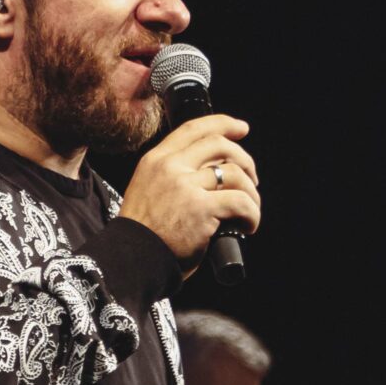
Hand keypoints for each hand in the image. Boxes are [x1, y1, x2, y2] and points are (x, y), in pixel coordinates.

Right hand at [117, 114, 260, 270]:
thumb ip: (171, 176)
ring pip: (235, 174)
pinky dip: (251, 214)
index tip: (241, 128)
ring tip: (250, 209)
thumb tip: (212, 172)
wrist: (132, 260)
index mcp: (156, 160)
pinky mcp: (201, 208)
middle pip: (219, 145)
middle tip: (252, 179)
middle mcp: (170, 167)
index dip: (223, 124)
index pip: (194, 129)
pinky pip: (240, 202)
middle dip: (245, 159)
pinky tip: (248, 226)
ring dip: (251, 192)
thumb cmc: (142, 234)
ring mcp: (185, 186)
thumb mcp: (147, 190)